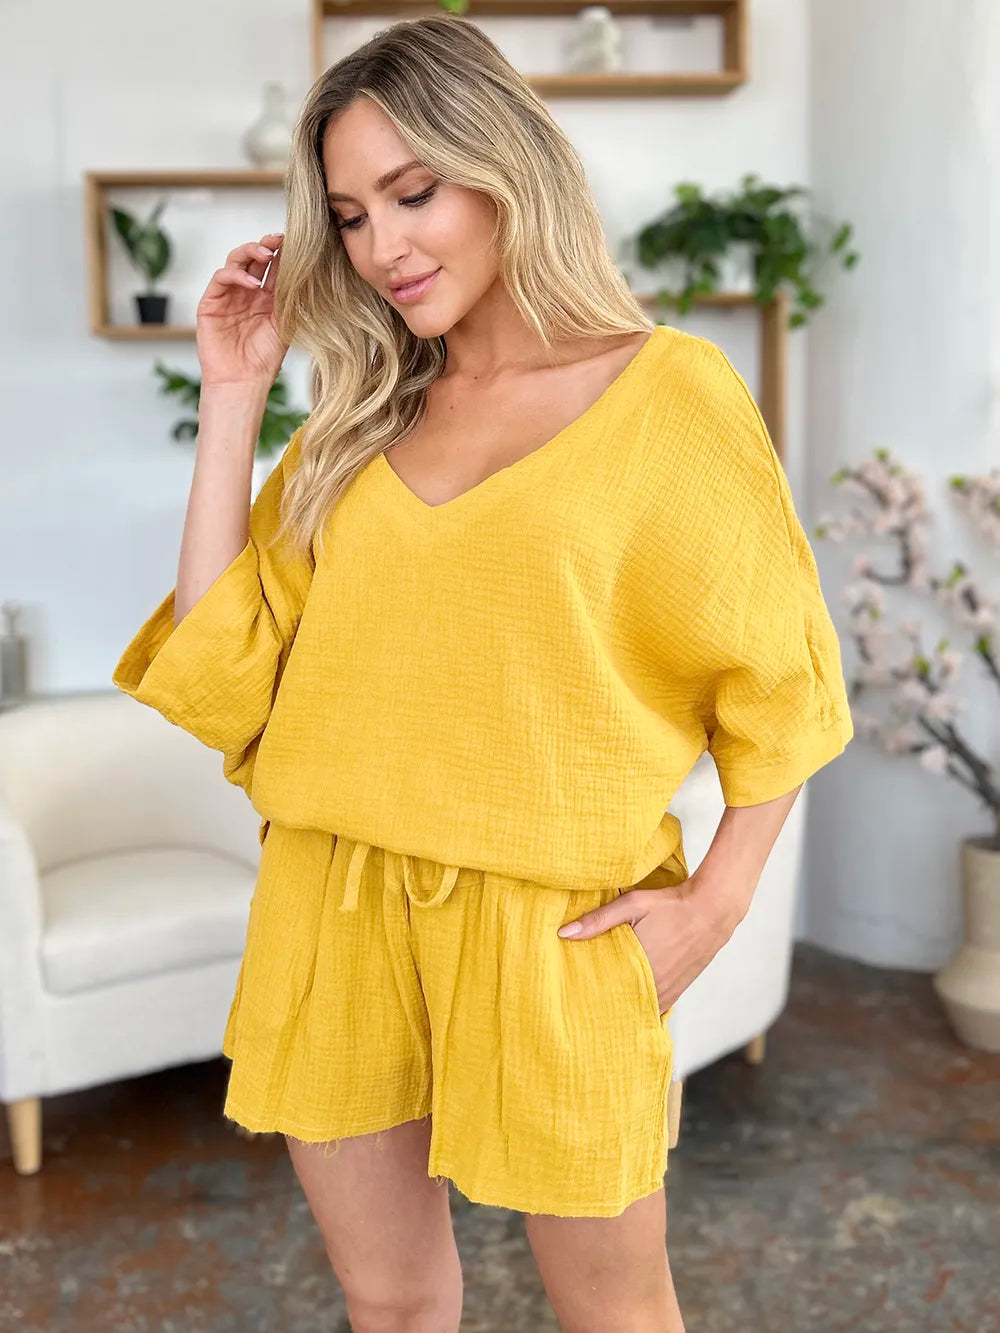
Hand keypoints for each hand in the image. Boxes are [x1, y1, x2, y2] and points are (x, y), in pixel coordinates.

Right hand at [196, 232, 288, 390]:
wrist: (244, 381)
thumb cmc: (264, 359)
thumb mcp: (284, 324)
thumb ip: (288, 298)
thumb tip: (303, 269)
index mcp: (266, 298)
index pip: (273, 268)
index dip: (282, 254)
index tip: (296, 243)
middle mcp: (246, 293)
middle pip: (253, 258)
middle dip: (266, 245)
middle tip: (278, 239)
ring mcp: (228, 296)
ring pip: (235, 261)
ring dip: (250, 252)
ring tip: (266, 253)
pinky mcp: (211, 303)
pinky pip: (221, 279)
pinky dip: (236, 275)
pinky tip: (251, 283)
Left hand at [556, 873, 742, 1013]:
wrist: (712, 910)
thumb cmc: (670, 905)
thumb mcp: (632, 905)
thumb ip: (598, 920)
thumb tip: (563, 933)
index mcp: (638, 966)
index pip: (606, 992)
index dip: (589, 996)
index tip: (572, 998)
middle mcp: (653, 984)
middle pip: (621, 1004)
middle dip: (604, 1004)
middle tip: (583, 1005)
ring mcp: (668, 990)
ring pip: (640, 1008)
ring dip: (624, 1007)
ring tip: (603, 1008)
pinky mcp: (679, 989)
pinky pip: (657, 1007)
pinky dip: (643, 1006)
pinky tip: (631, 1005)